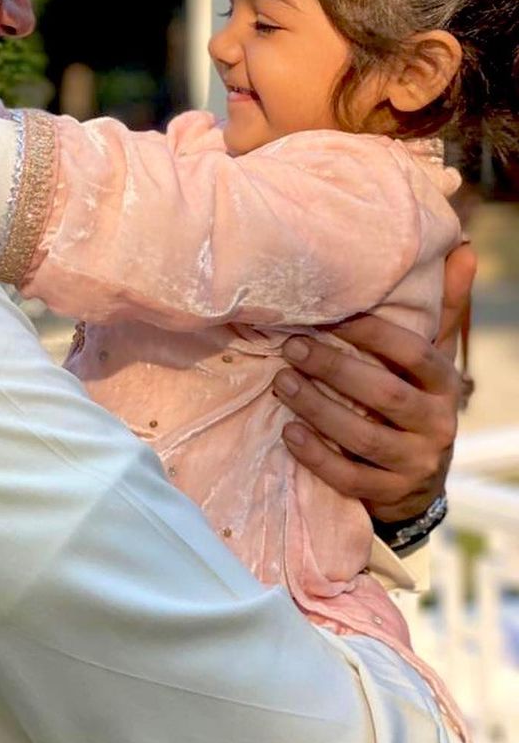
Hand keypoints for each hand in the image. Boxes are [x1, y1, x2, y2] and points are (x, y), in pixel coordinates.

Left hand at [272, 242, 475, 522]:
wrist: (419, 480)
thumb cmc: (414, 400)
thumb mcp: (430, 359)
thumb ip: (441, 307)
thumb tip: (462, 248)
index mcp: (445, 385)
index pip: (414, 354)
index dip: (373, 333)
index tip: (330, 314)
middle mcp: (437, 425)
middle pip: (385, 396)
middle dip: (335, 370)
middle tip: (292, 346)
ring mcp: (415, 464)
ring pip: (365, 438)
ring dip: (319, 409)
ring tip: (281, 382)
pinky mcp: (390, 494)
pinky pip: (351, 478)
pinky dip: (318, 457)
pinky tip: (288, 433)